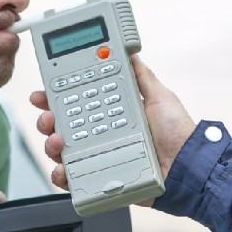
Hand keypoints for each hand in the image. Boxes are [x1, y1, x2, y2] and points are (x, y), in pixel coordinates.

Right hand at [30, 55, 195, 191]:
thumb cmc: (177, 133)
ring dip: (50, 145)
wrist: (188, 166)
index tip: (43, 95)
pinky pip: (73, 179)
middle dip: (47, 120)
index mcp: (109, 115)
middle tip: (49, 118)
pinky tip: (63, 169)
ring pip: (61, 152)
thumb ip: (141, 76)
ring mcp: (98, 158)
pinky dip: (61, 176)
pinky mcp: (100, 179)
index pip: (75, 104)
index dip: (55, 99)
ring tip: (58, 140)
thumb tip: (130, 51)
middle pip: (61, 127)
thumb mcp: (159, 97)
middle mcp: (100, 136)